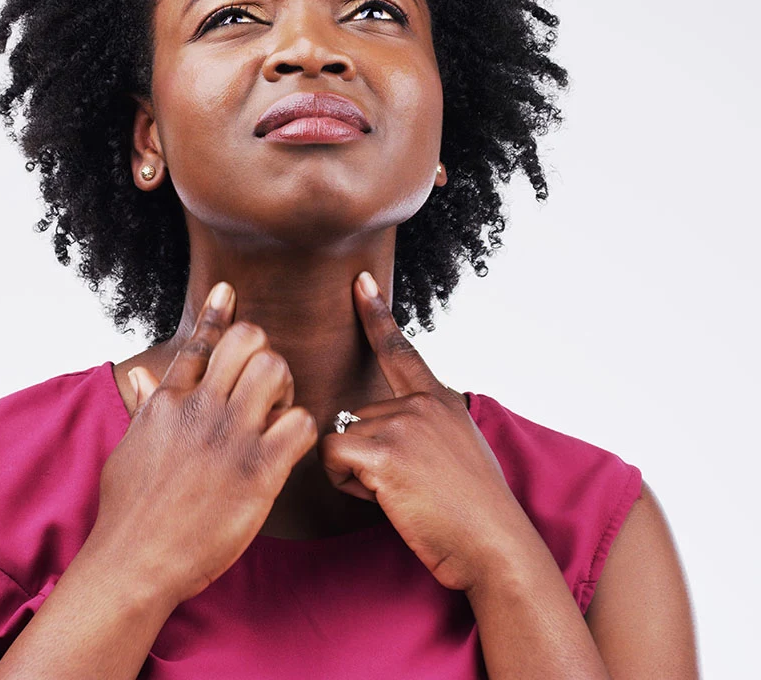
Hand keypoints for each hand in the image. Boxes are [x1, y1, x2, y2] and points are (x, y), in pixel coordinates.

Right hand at [92, 283, 318, 605]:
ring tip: (275, 417)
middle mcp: (201, 408)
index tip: (228, 289)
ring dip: (285, 388)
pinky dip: (302, 432)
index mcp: (170, 401)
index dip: (217, 311)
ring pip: (276, 369)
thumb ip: (144, 405)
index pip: (200, 341)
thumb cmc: (129, 510)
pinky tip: (288, 450)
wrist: (134, 562)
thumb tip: (138, 373)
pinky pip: (301, 424)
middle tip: (264, 389)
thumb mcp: (129, 447)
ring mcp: (230, 437)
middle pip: (248, 341)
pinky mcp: (259, 472)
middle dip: (264, 355)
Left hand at [318, 271, 536, 592]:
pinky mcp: (385, 451)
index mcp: (441, 400)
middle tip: (406, 486)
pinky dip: (344, 481)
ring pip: (340, 436)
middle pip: (354, 416)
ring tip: (402, 494)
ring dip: (356, 470)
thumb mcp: (459, 450)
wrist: (497, 547)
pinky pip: (331, 454)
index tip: (359, 281)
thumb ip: (425, 427)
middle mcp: (422, 402)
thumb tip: (387, 428)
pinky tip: (384, 497)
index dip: (376, 314)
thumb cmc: (475, 514)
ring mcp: (404, 422)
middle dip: (364, 454)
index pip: (401, 350)